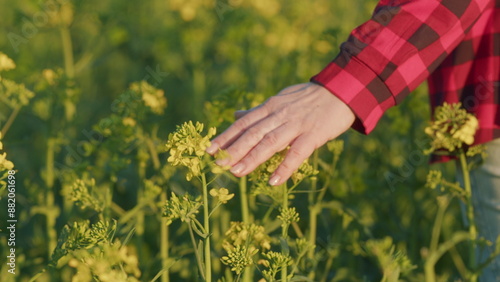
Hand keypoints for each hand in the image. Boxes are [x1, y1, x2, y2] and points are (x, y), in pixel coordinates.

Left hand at [206, 82, 354, 185]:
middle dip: (233, 149)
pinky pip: (297, 152)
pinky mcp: (314, 134)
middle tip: (217, 164)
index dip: (226, 137)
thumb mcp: (280, 99)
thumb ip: (258, 111)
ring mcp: (296, 124)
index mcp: (270, 107)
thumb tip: (236, 115)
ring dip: (252, 158)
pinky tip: (273, 181)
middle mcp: (279, 115)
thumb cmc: (308, 98)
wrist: (342, 91)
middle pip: (253, 133)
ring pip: (270, 142)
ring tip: (236, 173)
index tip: (208, 150)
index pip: (243, 123)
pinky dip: (285, 167)